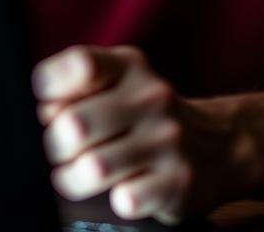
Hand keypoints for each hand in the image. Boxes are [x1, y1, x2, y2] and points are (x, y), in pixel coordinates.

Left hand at [32, 45, 246, 223]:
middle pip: (75, 124)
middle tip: (61, 151)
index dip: (51, 86)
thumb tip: (44, 112)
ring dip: (73, 178)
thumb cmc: (146, 113)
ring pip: (93, 167)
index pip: (81, 64)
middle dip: (56, 145)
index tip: (46, 103)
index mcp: (129, 66)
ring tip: (76, 175)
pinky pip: (126, 199)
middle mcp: (151, 97)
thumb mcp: (118, 81)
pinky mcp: (178, 183)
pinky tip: (119, 189)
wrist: (219, 145)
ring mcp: (168, 140)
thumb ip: (77, 86)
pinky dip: (114, 199)